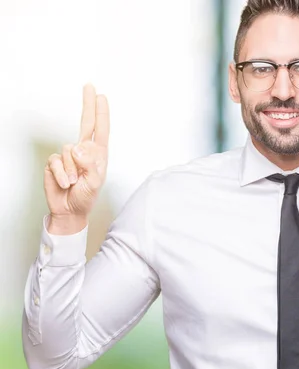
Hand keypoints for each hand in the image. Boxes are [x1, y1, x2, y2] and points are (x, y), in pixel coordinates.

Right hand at [43, 84, 109, 219]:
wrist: (70, 210)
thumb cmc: (86, 196)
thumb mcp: (95, 181)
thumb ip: (90, 163)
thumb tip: (80, 146)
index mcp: (98, 154)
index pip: (100, 129)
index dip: (101, 112)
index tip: (101, 96)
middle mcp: (84, 150)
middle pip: (85, 123)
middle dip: (88, 104)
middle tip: (89, 86)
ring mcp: (68, 155)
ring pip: (69, 151)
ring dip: (73, 170)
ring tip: (76, 182)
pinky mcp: (54, 162)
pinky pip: (57, 162)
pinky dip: (63, 175)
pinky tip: (66, 183)